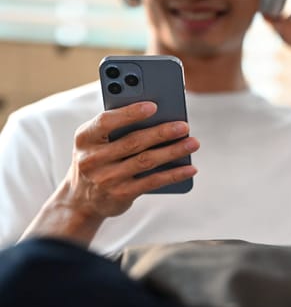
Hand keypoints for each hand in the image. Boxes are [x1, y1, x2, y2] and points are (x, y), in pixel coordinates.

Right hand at [66, 101, 198, 218]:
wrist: (81, 200)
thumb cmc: (97, 159)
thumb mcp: (95, 141)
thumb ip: (116, 127)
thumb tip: (159, 114)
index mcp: (85, 137)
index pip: (106, 121)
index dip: (130, 113)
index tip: (153, 106)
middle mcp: (93, 159)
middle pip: (133, 142)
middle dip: (162, 133)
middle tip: (184, 126)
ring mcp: (107, 178)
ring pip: (146, 161)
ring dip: (173, 151)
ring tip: (193, 143)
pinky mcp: (122, 194)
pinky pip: (153, 182)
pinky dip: (174, 174)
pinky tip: (190, 168)